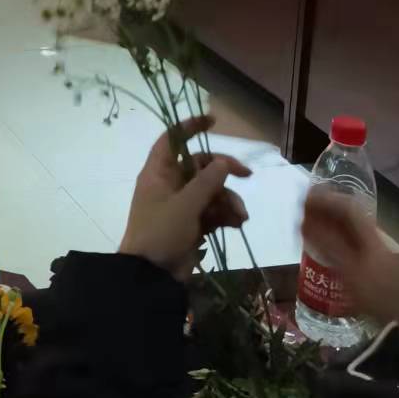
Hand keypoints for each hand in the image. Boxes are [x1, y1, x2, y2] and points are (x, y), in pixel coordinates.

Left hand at [118, 117, 250, 281]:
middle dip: (224, 171)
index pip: (172, 139)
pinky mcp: (192, 224)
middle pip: (200, 166)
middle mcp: (170, 185)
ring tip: (240, 216)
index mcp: (158, 173)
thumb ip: (206, 182)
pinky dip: (226, 215)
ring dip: (228, 199)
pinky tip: (237, 224)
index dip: (189, 127)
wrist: (152, 276)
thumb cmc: (160, 233)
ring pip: (211, 190)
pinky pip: (214, 211)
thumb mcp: (184, 206)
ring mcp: (182, 205)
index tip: (213, 121)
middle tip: (247, 175)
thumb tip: (222, 162)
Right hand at [301, 189, 398, 326]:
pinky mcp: (379, 266)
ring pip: (351, 230)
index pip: (347, 208)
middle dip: (325, 211)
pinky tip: (326, 247)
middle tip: (303, 212)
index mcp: (371, 237)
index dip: (326, 199)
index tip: (306, 198)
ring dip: (330, 225)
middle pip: (349, 217)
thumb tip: (304, 222)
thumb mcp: (350, 271)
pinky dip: (337, 239)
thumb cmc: (380, 297)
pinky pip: (354, 243)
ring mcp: (379, 252)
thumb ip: (328, 245)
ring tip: (309, 227)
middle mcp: (376, 239)